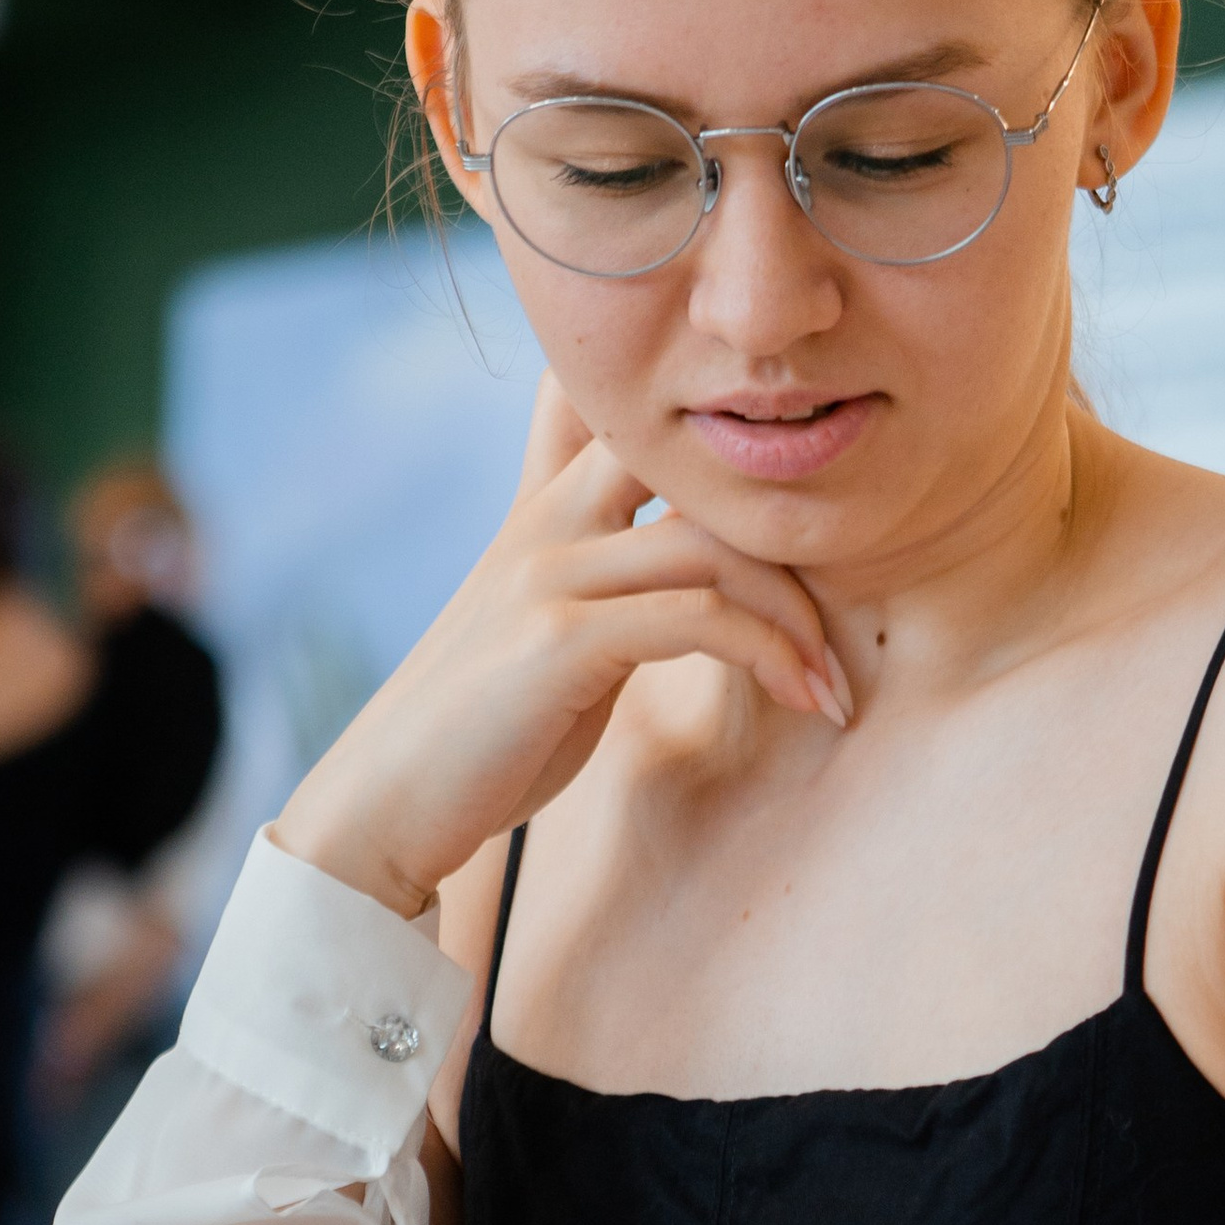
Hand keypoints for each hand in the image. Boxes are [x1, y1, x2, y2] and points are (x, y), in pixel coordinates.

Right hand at [275, 374, 849, 914]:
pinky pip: (700, 617)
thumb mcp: (549, 634)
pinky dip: (769, 655)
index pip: (633, 418)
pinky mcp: (559, 637)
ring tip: (832, 687)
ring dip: (798, 620)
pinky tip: (800, 697)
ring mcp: (549, 572)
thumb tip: (694, 583)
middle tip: (838, 630)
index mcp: (544, 511)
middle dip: (793, 541)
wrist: (387, 805)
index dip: (732, 445)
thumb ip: (610, 587)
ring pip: (715, 547)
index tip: (811, 523)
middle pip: (702, 471)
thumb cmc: (482, 734)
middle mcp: (546, 520)